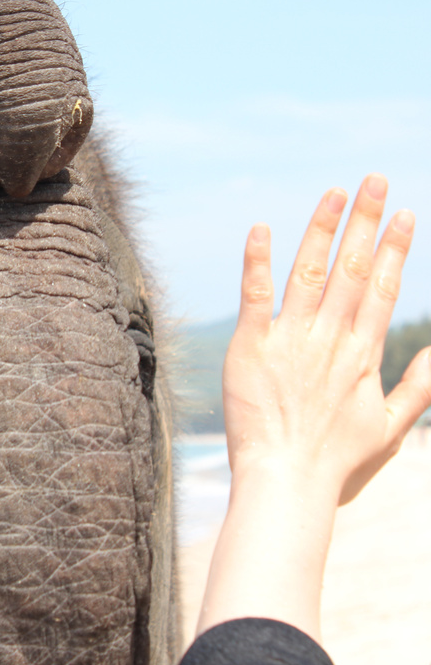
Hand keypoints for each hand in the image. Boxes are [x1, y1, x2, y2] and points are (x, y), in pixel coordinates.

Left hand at [223, 174, 430, 504]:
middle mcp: (330, 340)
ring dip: (323, 230)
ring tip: (335, 192)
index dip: (395, 249)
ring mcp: (291, 341)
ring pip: (310, 273)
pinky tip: (261, 229)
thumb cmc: (337, 465)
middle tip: (375, 179)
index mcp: (362, 355)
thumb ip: (420, 388)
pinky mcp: (251, 348)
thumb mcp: (393, 429)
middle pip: (353, 270)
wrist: (287, 485)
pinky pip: (255, 297)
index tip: (405, 214)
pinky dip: (258, 262)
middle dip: (366, 223)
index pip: (383, 289)